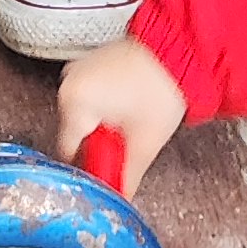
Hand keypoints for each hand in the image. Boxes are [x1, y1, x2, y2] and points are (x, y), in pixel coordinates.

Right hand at [56, 38, 186, 194]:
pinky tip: (125, 108)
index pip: (67, 152)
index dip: (90, 167)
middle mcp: (68, 83)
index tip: (108, 171)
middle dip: (97, 145)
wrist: (178, 50)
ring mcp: (77, 71)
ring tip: (128, 123)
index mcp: (75, 102)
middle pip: (73, 134)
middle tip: (124, 147)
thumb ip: (126, 178)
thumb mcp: (143, 144)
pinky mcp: (88, 65)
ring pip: (81, 117)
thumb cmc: (162, 88)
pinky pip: (87, 99)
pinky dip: (103, 110)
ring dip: (100, 127)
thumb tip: (119, 197)